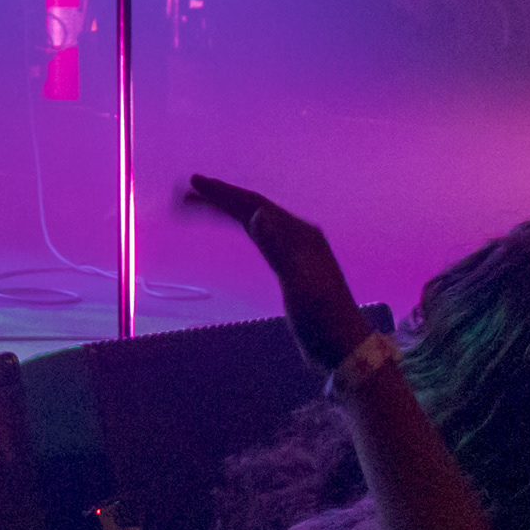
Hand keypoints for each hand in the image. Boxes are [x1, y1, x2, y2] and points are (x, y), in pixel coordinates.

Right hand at [184, 175, 373, 367]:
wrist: (342, 347)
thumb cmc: (321, 318)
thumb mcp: (298, 282)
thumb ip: (277, 247)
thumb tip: (257, 213)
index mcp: (299, 234)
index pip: (254, 205)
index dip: (224, 193)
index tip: (195, 182)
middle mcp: (297, 236)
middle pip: (252, 209)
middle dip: (220, 199)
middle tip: (186, 193)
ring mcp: (295, 251)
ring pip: (254, 222)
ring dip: (227, 211)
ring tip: (198, 207)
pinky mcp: (291, 267)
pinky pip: (259, 237)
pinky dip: (240, 227)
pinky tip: (234, 228)